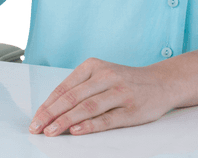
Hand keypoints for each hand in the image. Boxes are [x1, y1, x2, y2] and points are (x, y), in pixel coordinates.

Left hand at [29, 58, 173, 135]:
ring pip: (86, 107)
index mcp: (93, 66)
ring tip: (51, 132)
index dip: (48, 105)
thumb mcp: (102, 75)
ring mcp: (119, 92)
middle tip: (37, 128)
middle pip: (72, 97)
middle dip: (51, 114)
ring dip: (65, 121)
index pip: (64, 87)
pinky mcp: (130, 109)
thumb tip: (52, 110)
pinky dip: (89, 126)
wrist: (162, 82)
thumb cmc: (125, 81)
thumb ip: (81, 88)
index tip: (35, 119)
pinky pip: (106, 119)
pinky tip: (76, 131)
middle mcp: (105, 76)